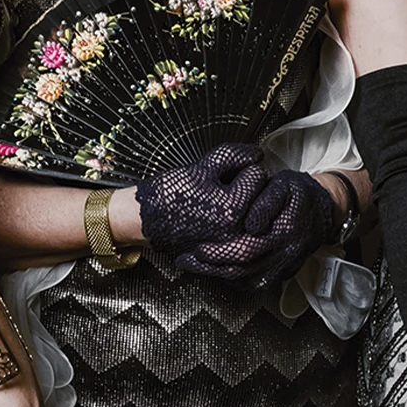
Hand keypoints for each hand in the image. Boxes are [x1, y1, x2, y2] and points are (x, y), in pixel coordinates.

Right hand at [137, 143, 271, 254]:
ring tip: (223, 202)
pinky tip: (221, 217)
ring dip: (247, 206)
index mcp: (232, 207)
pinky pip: (245, 233)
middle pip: (262, 197)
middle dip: (247, 187)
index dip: (241, 168)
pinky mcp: (225, 252)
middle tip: (224, 187)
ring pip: (256, 216)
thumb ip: (235, 156)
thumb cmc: (169, 193)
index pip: (258, 175)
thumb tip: (258, 154)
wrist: (144, 219)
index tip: (224, 174)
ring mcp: (231, 245)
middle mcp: (236, 231)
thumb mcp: (202, 167)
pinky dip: (240, 223)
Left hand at [177, 168, 337, 286]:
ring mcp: (284, 268)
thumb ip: (266, 201)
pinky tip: (216, 271)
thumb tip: (251, 225)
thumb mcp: (283, 185)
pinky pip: (254, 284)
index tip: (196, 249)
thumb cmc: (298, 193)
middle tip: (187, 259)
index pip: (246, 249)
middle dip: (210, 267)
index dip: (219, 252)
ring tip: (194, 267)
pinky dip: (232, 280)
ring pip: (246, 281)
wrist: (324, 209)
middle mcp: (285, 255)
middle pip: (242, 269)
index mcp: (284, 232)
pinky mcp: (282, 274)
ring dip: (217, 276)